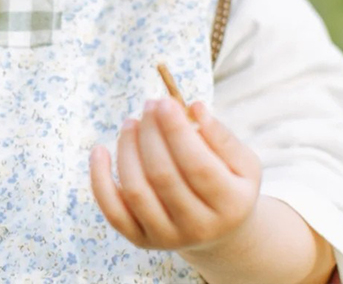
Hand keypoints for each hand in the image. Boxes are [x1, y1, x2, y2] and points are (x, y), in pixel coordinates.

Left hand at [89, 97, 260, 252]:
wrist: (218, 231)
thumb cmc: (227, 183)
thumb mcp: (242, 163)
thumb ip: (221, 136)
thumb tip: (195, 108)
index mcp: (230, 205)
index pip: (198, 166)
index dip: (177, 131)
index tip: (164, 102)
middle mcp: (199, 228)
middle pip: (163, 176)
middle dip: (150, 133)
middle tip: (148, 105)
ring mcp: (167, 238)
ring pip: (136, 191)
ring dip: (127, 149)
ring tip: (130, 122)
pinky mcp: (141, 240)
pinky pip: (113, 212)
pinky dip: (100, 180)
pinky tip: (100, 150)